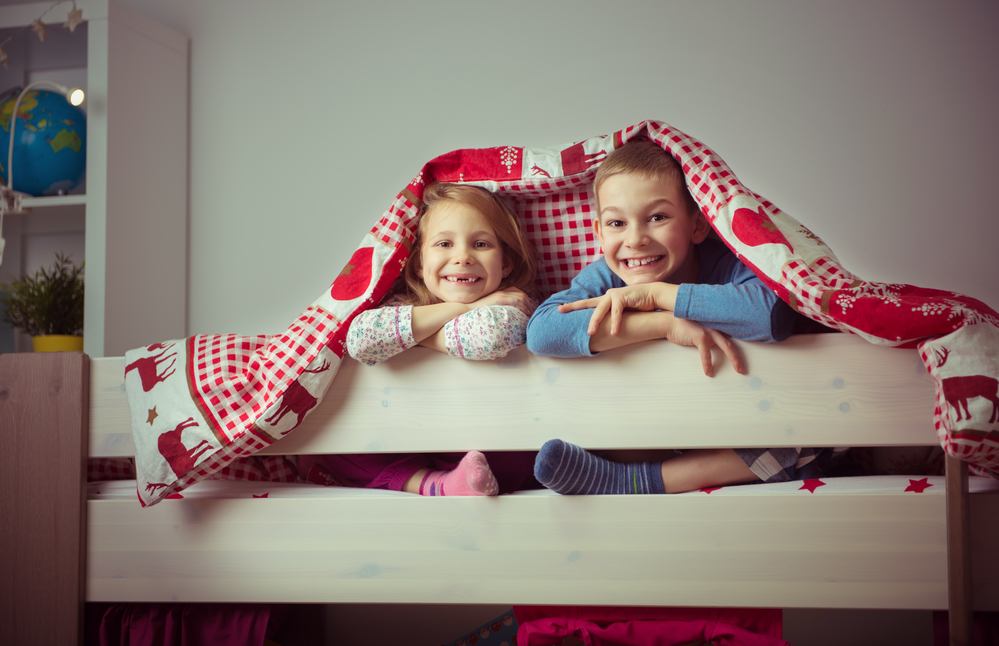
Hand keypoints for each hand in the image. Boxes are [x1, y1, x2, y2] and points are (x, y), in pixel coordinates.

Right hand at [471, 287, 534, 316]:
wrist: (470, 307)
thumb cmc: (481, 308)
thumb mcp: (494, 304)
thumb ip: (502, 304)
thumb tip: (510, 311)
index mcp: (503, 290)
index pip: (519, 292)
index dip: (527, 300)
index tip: (530, 308)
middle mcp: (504, 290)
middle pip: (522, 294)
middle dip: (529, 303)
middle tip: (532, 312)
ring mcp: (502, 293)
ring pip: (521, 297)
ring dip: (528, 305)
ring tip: (530, 313)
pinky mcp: (500, 298)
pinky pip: (515, 300)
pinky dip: (522, 306)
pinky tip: (525, 311)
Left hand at [558, 284, 673, 335]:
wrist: (653, 295)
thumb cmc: (637, 305)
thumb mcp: (622, 313)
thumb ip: (611, 318)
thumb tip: (603, 330)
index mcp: (605, 300)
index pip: (586, 303)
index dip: (573, 306)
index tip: (559, 308)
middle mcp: (607, 296)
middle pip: (587, 303)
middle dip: (574, 308)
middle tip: (561, 312)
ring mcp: (614, 296)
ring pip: (600, 309)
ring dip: (595, 322)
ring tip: (590, 333)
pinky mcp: (623, 297)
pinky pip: (617, 312)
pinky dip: (615, 323)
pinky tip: (613, 332)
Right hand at [663, 317, 744, 376]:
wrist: (668, 321)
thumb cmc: (683, 327)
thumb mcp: (700, 330)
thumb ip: (709, 336)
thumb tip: (716, 346)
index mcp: (716, 325)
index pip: (732, 336)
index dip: (742, 345)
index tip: (747, 357)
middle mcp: (716, 326)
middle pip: (732, 342)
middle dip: (740, 356)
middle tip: (743, 369)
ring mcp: (709, 330)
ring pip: (726, 346)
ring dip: (734, 360)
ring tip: (738, 371)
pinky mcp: (700, 336)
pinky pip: (706, 353)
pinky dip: (708, 364)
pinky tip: (709, 372)